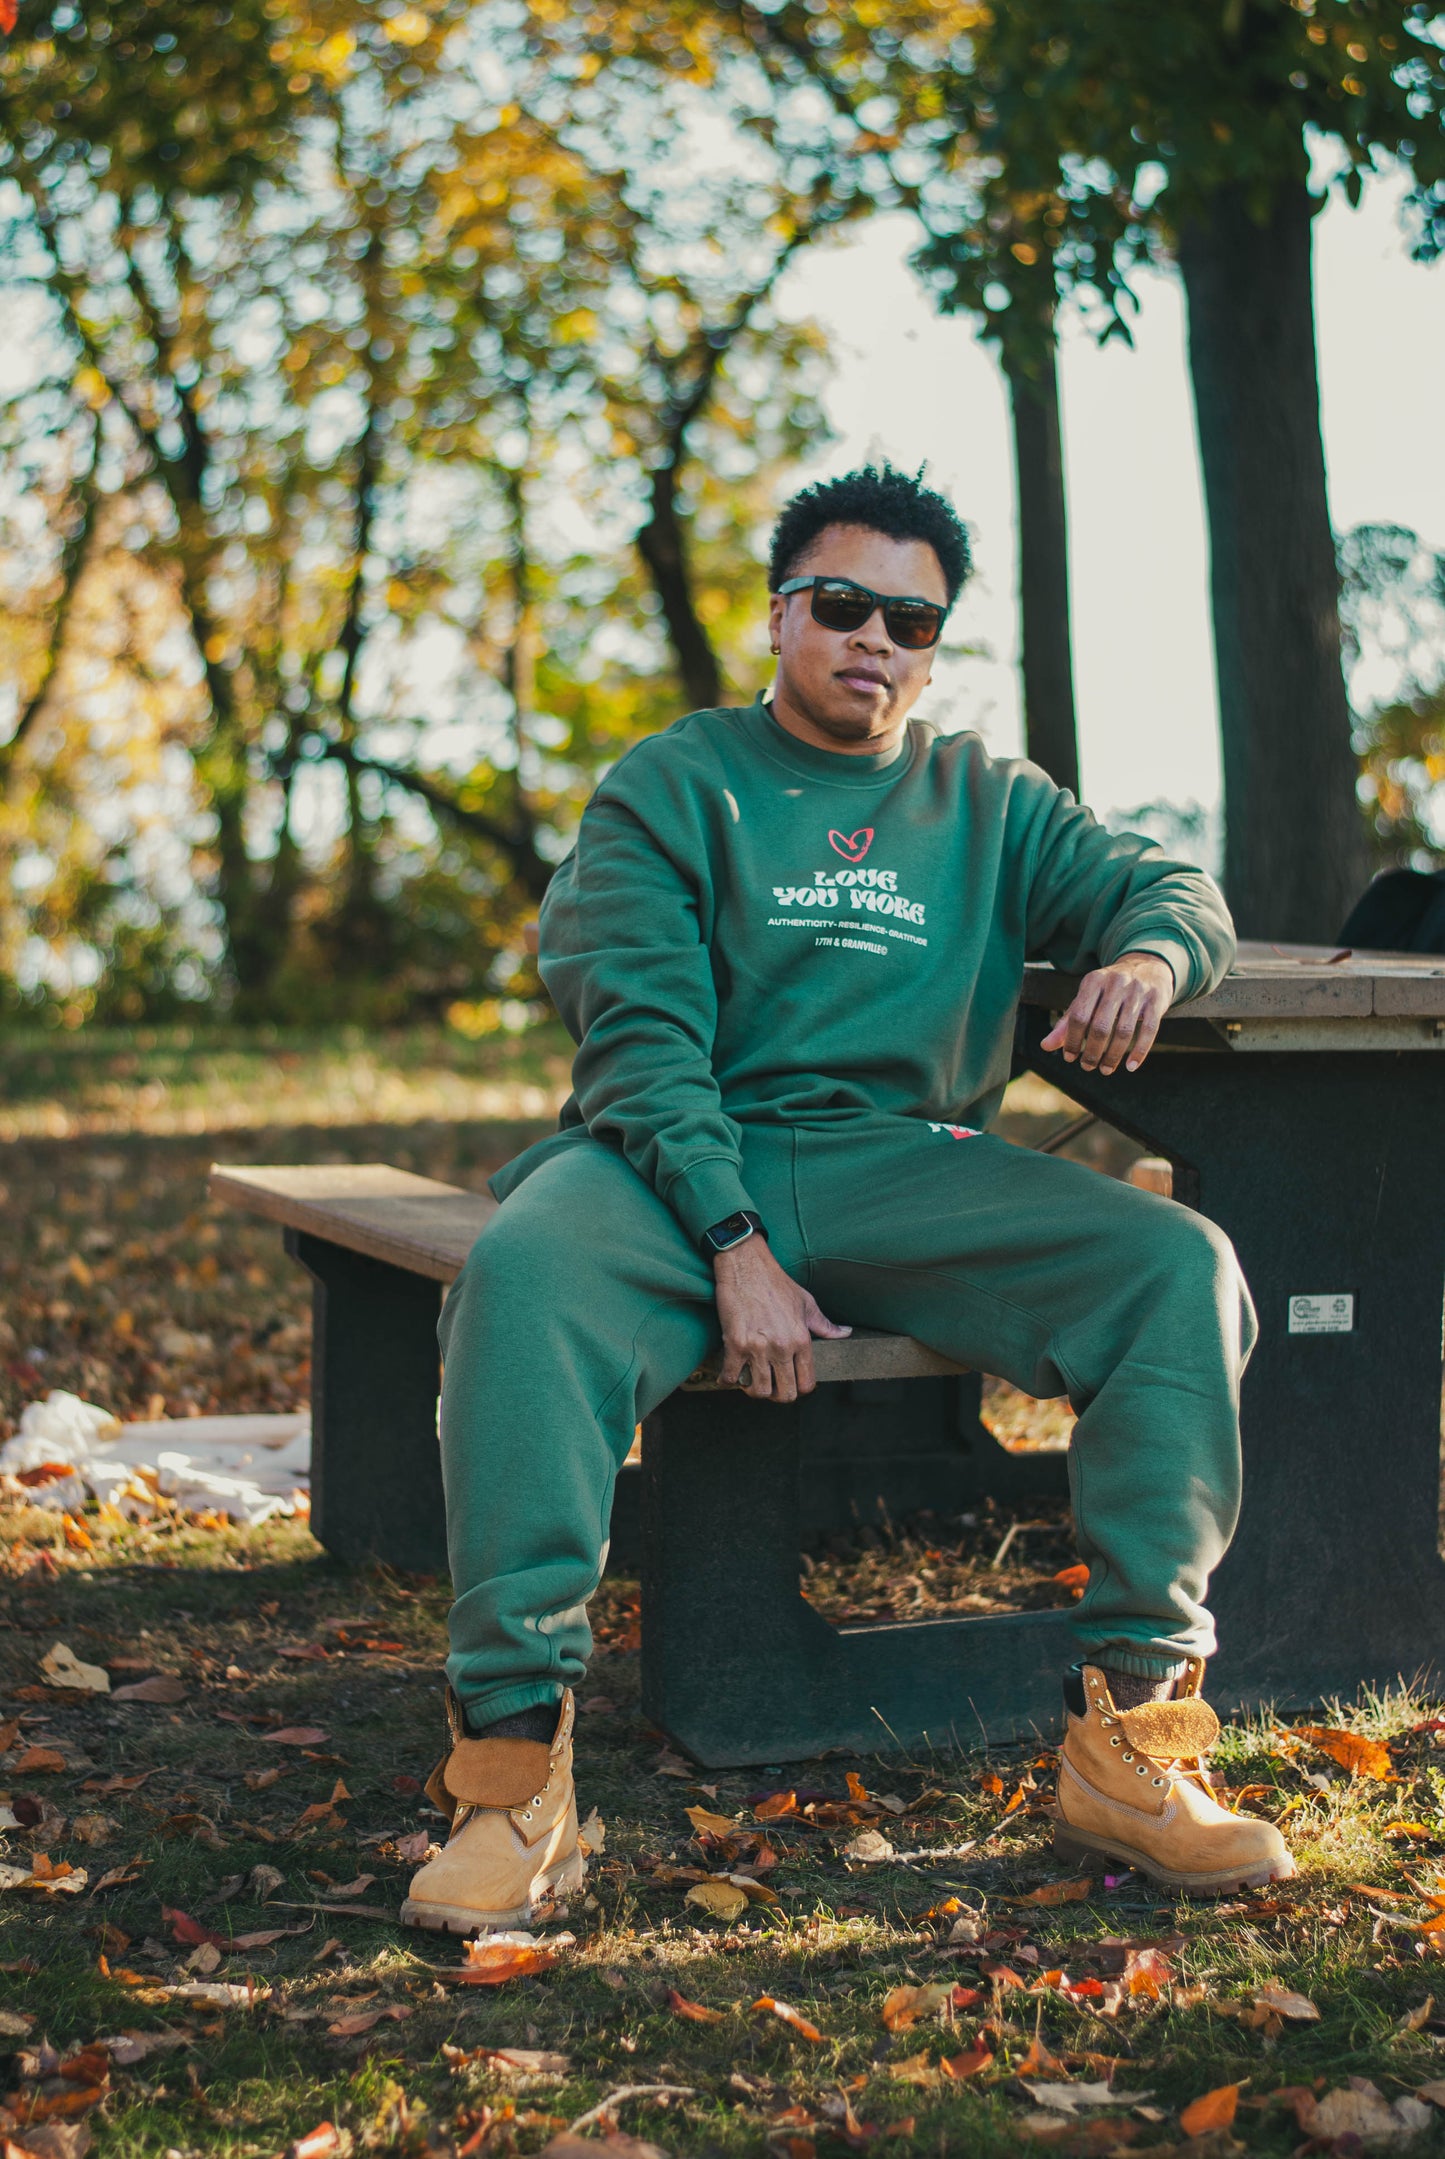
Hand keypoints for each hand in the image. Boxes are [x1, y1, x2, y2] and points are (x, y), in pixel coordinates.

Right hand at [712, 1237, 850, 1402]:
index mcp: (802, 1340)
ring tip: (750, 1380)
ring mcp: (758, 1347)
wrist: (747, 1264)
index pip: (807, 1383)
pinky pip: (731, 1377)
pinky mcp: (735, 1343)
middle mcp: (782, 1347)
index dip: (798, 1388)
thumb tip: (846, 1333)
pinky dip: (728, 1380)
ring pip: (759, 1391)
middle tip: (769, 1385)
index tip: (789, 1382)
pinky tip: (728, 1375)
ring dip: (753, 1390)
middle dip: (777, 1394)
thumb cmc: (776, 1282)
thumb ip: (825, 1325)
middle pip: (785, 1393)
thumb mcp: (807, 1302)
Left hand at [1039, 951, 1175, 1075]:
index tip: (1070, 1057)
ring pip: (1124, 1031)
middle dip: (1092, 1052)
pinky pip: (1148, 1030)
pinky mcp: (1157, 1000)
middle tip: (1088, 1066)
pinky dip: (1139, 1052)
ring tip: (1105, 1069)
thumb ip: (1067, 1022)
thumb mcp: (1087, 998)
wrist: (1148, 966)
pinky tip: (1130, 1067)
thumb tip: (1045, 1046)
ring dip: (1113, 1056)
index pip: (1078, 1015)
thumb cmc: (1110, 989)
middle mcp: (1116, 983)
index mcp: (1094, 981)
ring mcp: (1138, 991)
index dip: (1072, 1040)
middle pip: (1101, 1026)